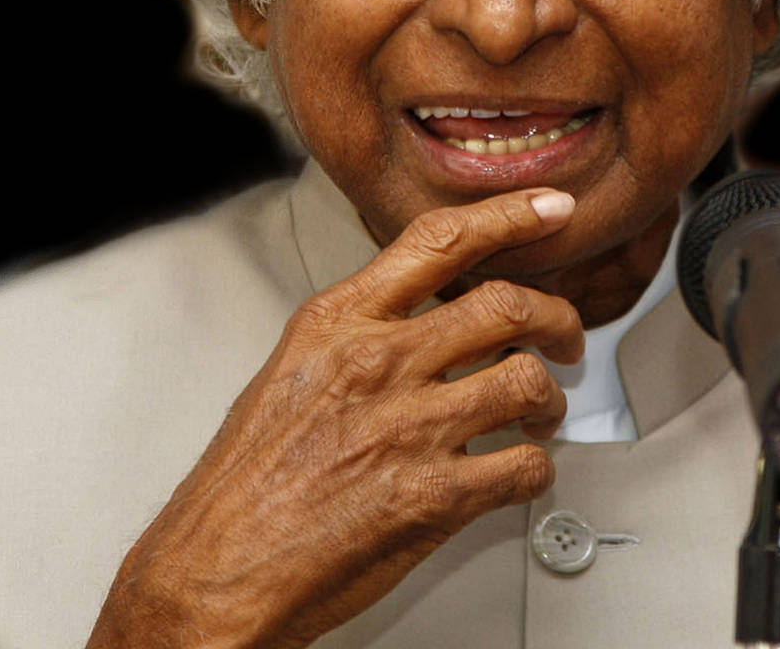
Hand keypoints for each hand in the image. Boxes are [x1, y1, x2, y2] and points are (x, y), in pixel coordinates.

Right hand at [87, 188, 584, 648]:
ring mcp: (409, 428)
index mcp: (339, 324)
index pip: (440, 241)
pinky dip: (538, 469)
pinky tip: (522, 471)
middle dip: (556, 317)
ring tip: (542, 413)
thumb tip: (421, 316)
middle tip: (565, 334)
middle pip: (506, 304)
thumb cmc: (245, 485)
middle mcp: (378, 364)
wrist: (214, 571)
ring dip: (551, 399)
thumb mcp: (290, 373)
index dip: (510, 217)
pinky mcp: (434, 495)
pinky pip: (525, 466)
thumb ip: (358, 335)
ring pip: (527, 381)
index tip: (551, 209)